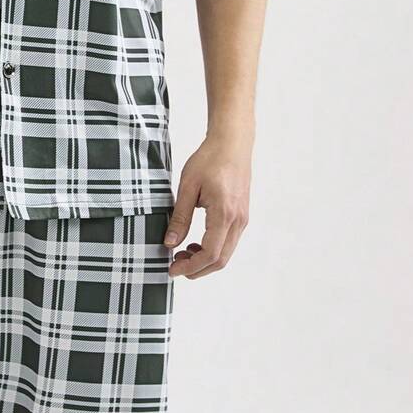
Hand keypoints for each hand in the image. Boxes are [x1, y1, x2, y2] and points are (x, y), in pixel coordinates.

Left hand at [163, 134, 250, 278]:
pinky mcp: (242, 216)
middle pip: (220, 260)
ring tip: (182, 253)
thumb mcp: (188, 186)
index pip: (210, 253)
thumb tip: (170, 243)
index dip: (191, 266)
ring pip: (226, 253)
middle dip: (197, 269)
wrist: (232, 143)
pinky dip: (213, 250)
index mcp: (224, 213)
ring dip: (205, 260)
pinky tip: (196, 243)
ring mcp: (242, 219)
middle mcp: (238, 220)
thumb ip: (180, 217)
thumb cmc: (209, 159)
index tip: (172, 268)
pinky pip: (229, 242)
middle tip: (175, 265)